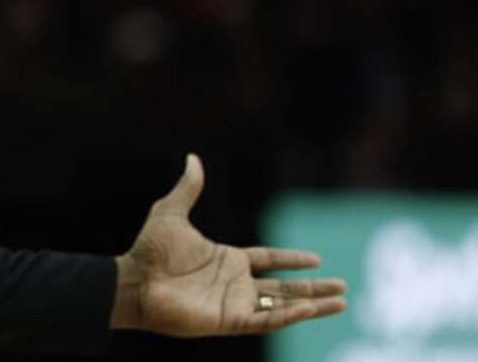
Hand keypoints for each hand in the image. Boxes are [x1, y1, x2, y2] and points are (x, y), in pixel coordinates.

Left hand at [110, 154, 347, 336]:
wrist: (135, 280)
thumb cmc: (149, 250)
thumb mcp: (171, 212)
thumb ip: (188, 188)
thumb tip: (192, 158)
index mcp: (227, 260)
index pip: (269, 260)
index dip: (292, 260)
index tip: (318, 259)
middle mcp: (235, 283)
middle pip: (284, 287)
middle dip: (313, 288)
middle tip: (343, 288)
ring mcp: (234, 303)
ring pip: (283, 306)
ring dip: (312, 305)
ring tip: (341, 303)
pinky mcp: (230, 320)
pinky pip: (267, 319)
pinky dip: (291, 315)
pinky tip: (312, 309)